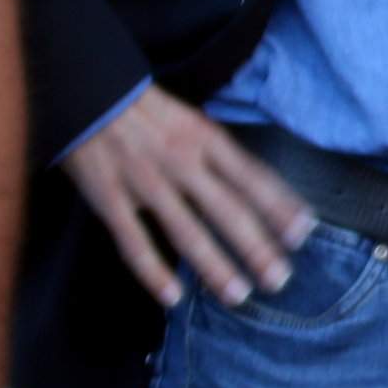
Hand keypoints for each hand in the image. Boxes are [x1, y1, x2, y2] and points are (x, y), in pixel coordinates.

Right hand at [62, 85, 312, 309]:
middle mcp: (181, 160)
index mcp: (205, 138)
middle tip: (279, 279)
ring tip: (238, 295)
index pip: (252, 177)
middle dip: (256, 247)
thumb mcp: (192, 120)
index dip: (279, 207)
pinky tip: (172, 296)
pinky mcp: (109, 199)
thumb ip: (220, 154)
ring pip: (187, 231)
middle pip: (227, 209)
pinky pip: (134, 242)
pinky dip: (153, 272)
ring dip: (215, 266)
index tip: (303, 234)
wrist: (84, 91)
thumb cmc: (145, 112)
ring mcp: (144, 181)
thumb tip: (258, 187)